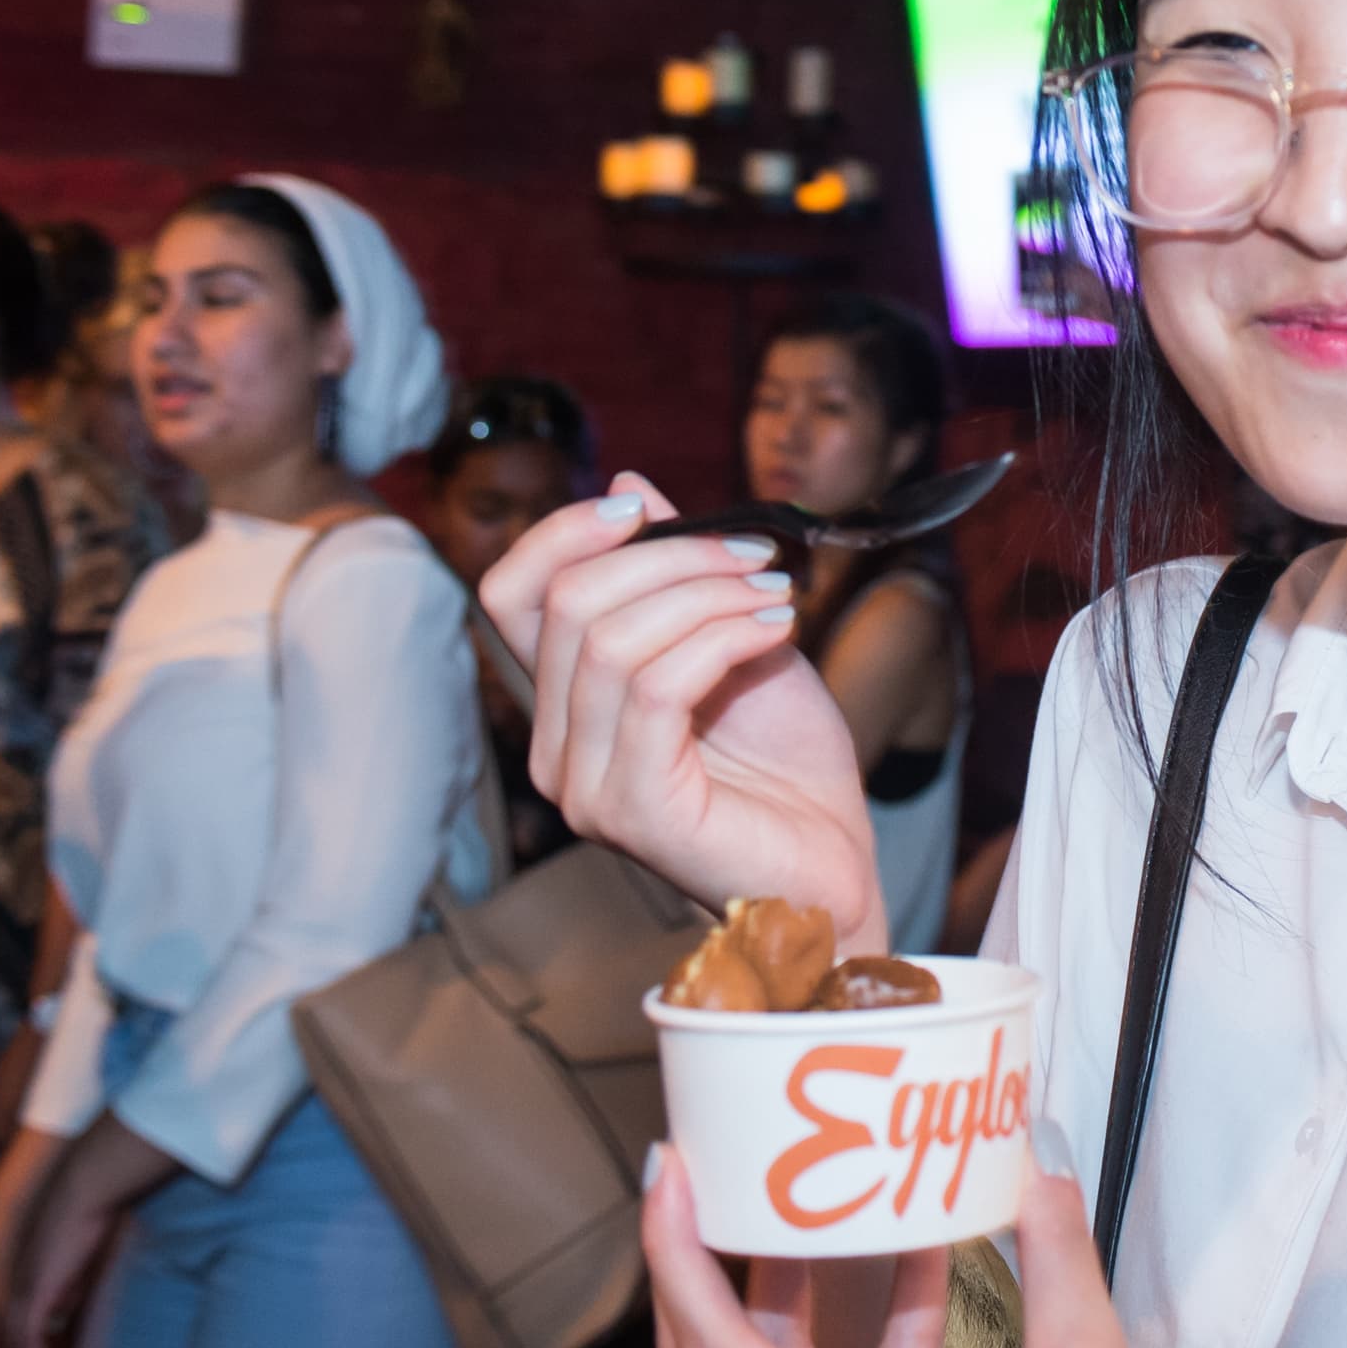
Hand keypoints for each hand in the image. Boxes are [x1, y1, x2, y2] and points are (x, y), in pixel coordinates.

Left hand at [0, 1116, 175, 1347]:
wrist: (83, 1192)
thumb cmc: (84, 1219)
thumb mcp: (72, 1263)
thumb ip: (62, 1291)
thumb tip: (58, 1316)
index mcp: (22, 1283)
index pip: (14, 1332)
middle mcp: (13, 1293)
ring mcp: (19, 1295)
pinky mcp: (31, 1297)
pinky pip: (29, 1345)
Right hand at [477, 476, 880, 953]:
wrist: (835, 864)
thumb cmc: (786, 763)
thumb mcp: (732, 633)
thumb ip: (676, 570)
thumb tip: (629, 483)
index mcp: (565, 703)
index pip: (511, 595)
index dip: (565, 533)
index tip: (643, 506)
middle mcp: (556, 749)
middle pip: (569, 605)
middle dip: (672, 557)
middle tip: (756, 556)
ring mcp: (587, 788)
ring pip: (613, 642)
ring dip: (709, 596)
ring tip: (778, 596)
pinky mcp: (634, 812)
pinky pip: (657, 690)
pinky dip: (724, 638)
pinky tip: (778, 629)